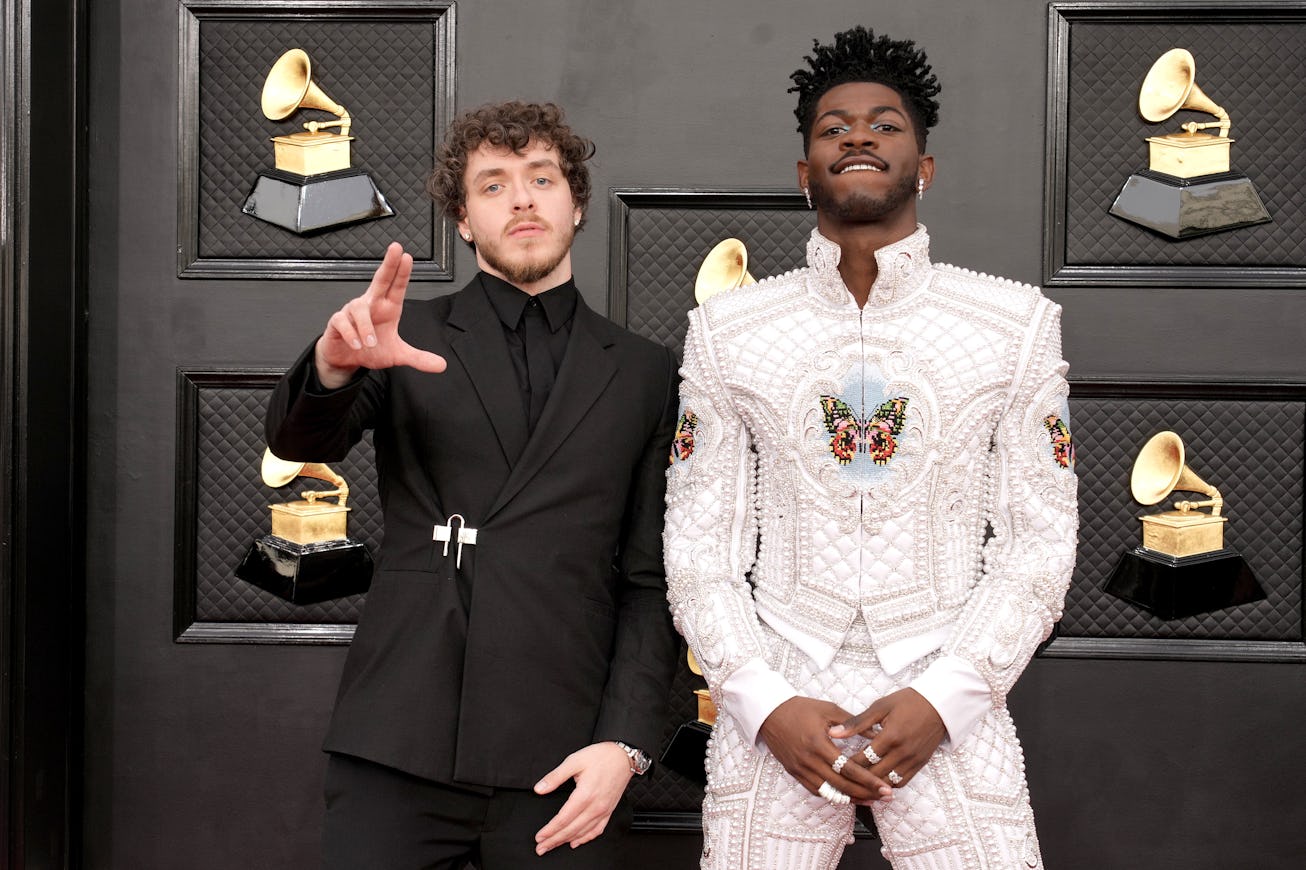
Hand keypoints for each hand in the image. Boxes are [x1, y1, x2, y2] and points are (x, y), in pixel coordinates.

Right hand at [314, 242, 447, 387]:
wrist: (345, 358)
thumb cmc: (370, 349)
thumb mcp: (397, 355)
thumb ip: (418, 358)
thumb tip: (442, 365)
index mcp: (387, 308)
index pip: (397, 287)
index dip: (402, 272)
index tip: (407, 256)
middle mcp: (371, 304)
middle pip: (380, 279)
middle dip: (388, 264)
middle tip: (396, 248)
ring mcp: (352, 311)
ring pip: (359, 309)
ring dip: (366, 327)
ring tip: (370, 343)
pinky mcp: (337, 322)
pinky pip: (342, 322)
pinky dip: (351, 334)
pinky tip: (357, 344)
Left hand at [533, 742, 632, 854]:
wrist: (623, 755)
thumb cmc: (601, 756)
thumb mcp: (574, 761)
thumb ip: (555, 777)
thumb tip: (539, 788)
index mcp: (585, 794)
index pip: (563, 819)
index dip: (550, 830)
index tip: (539, 837)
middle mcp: (595, 806)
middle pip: (571, 829)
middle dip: (554, 841)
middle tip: (541, 848)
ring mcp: (603, 810)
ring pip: (583, 832)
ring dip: (566, 841)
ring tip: (553, 846)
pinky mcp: (609, 810)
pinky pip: (597, 830)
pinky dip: (585, 838)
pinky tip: (577, 841)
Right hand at [758, 696, 891, 804]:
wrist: (769, 712)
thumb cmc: (800, 708)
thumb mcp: (828, 709)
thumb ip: (853, 722)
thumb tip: (876, 733)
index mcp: (818, 743)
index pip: (848, 769)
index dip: (868, 780)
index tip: (885, 787)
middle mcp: (809, 760)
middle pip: (841, 785)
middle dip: (866, 793)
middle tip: (885, 797)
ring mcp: (800, 769)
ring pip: (829, 792)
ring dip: (851, 798)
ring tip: (870, 800)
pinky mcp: (794, 772)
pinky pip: (816, 790)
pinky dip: (832, 795)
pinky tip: (847, 796)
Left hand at [828, 688, 946, 790]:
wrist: (939, 704)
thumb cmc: (908, 702)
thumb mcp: (880, 707)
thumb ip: (856, 723)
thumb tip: (833, 733)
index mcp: (891, 736)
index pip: (864, 758)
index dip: (847, 764)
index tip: (834, 765)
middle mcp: (902, 752)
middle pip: (875, 774)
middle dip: (857, 778)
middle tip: (841, 779)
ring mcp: (913, 760)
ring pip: (888, 783)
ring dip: (872, 785)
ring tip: (856, 785)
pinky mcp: (920, 764)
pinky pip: (902, 782)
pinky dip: (888, 785)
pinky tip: (876, 782)